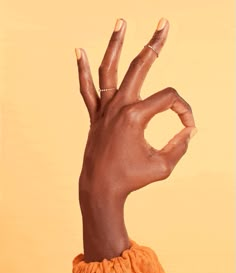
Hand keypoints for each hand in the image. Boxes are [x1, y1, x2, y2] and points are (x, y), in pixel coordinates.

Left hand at [75, 18, 196, 201]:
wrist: (100, 188)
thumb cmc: (131, 179)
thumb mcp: (163, 165)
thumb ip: (180, 146)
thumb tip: (190, 130)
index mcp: (136, 116)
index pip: (170, 100)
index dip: (184, 111)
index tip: (188, 128)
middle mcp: (118, 106)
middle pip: (139, 66)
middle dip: (155, 44)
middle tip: (163, 23)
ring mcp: (104, 109)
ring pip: (108, 69)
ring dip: (115, 45)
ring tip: (121, 22)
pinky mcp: (95, 116)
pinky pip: (87, 89)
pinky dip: (82, 70)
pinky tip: (78, 51)